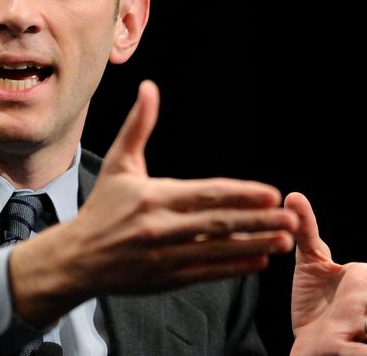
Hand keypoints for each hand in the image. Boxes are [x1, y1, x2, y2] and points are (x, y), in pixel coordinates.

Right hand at [10, 80, 297, 324]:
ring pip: (217, 250)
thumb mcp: (118, 165)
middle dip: (257, 221)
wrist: (77, 258)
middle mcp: (159, 226)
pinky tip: (258, 262)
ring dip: (253, 245)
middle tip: (289, 218)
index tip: (271, 193)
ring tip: (283, 240)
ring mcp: (163, 255)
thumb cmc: (102, 208)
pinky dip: (233, 267)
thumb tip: (149, 87)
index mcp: (152, 196)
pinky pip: (206, 272)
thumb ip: (138, 126)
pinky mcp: (164, 278)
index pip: (205, 193)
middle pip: (217, 222)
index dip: (240, 193)